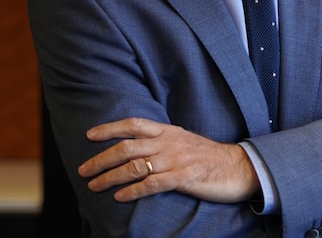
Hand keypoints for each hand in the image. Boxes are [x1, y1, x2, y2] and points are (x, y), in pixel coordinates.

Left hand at [78, 118, 258, 202]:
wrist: (238, 167)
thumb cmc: (209, 157)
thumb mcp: (185, 141)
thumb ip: (163, 141)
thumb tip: (138, 145)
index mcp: (169, 131)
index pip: (134, 124)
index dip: (110, 129)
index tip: (90, 135)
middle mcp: (170, 143)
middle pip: (127, 147)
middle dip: (101, 159)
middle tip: (84, 170)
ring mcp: (177, 160)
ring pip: (135, 167)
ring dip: (110, 177)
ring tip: (94, 186)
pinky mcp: (184, 177)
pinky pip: (151, 184)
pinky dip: (133, 191)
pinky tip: (120, 198)